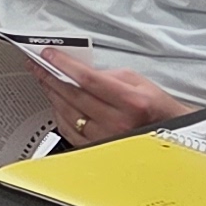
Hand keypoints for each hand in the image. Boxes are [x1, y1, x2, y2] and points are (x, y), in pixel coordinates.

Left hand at [32, 53, 184, 143]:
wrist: (168, 133)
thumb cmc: (155, 107)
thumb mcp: (138, 81)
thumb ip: (107, 75)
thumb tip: (77, 71)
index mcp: (131, 102)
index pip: (88, 80)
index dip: (65, 66)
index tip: (49, 55)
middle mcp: (118, 123)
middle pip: (73, 96)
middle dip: (51, 77)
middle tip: (38, 65)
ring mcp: (107, 139)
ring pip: (68, 114)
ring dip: (51, 95)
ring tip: (43, 80)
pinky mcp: (98, 150)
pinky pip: (69, 131)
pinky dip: (58, 114)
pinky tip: (54, 102)